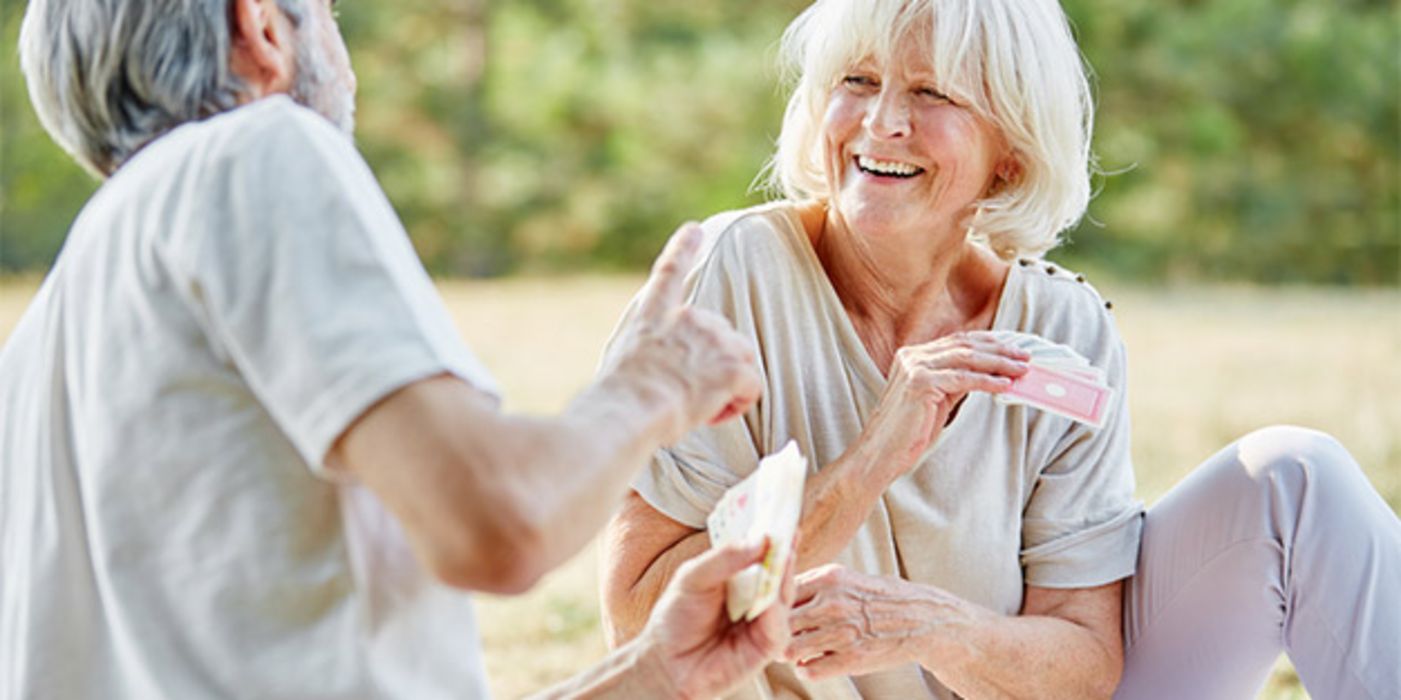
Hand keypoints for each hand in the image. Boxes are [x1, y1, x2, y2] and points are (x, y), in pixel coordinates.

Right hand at [608, 223, 762, 441]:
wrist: (629, 410)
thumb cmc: (616, 396)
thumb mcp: (617, 357)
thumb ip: (643, 342)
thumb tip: (652, 355)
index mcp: (653, 312)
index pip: (669, 271)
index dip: (683, 248)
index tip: (694, 229)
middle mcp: (688, 316)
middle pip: (722, 336)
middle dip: (713, 365)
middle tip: (685, 392)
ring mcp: (713, 339)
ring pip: (741, 361)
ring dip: (727, 385)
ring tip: (695, 404)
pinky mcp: (732, 367)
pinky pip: (752, 387)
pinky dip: (738, 404)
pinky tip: (711, 412)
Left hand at [640, 540, 795, 698]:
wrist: (665, 662)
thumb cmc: (676, 617)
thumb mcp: (694, 577)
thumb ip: (725, 559)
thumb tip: (760, 541)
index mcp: (740, 575)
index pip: (763, 551)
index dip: (774, 534)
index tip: (784, 513)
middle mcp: (756, 595)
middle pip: (780, 570)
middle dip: (785, 551)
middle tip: (789, 531)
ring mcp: (764, 620)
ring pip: (784, 595)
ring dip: (784, 577)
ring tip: (782, 557)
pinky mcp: (766, 645)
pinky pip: (779, 626)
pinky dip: (775, 613)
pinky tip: (769, 603)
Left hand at [786, 564, 951, 680]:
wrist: (921, 620)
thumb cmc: (880, 598)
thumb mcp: (847, 578)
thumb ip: (815, 583)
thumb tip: (779, 592)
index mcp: (829, 578)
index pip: (780, 592)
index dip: (772, 606)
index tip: (772, 614)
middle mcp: (833, 604)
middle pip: (780, 622)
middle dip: (776, 632)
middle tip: (778, 637)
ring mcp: (842, 633)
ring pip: (790, 649)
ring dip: (789, 653)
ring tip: (796, 652)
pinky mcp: (852, 659)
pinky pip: (809, 670)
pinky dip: (805, 669)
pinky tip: (811, 663)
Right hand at [856, 332, 1027, 478]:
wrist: (881, 453)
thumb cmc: (908, 432)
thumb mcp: (935, 399)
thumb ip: (954, 382)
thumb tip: (987, 374)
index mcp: (913, 355)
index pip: (957, 341)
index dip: (988, 342)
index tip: (1012, 348)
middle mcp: (912, 356)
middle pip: (964, 345)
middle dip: (999, 350)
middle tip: (1024, 356)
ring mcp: (914, 367)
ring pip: (966, 358)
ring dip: (998, 363)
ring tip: (1021, 369)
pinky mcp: (921, 383)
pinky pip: (963, 379)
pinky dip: (987, 381)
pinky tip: (1005, 386)